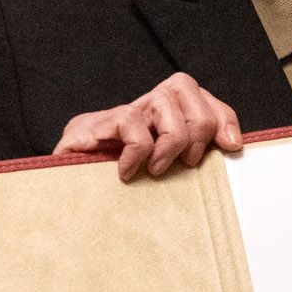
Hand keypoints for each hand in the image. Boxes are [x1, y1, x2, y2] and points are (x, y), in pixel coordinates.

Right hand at [55, 70, 245, 180]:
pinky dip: (138, 151)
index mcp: (157, 121)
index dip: (221, 115)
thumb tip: (233, 147)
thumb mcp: (162, 182)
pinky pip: (131, 123)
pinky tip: (128, 173)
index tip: (231, 146)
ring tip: (158, 169)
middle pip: (184, 86)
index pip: (198, 96)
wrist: (58, 205)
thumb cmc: (114, 199)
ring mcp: (113, 116)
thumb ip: (191, 161)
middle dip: (199, 127)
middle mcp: (136, 110)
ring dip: (172, 140)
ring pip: (163, 98)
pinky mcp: (89, 127)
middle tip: (187, 164)